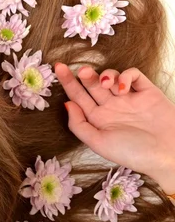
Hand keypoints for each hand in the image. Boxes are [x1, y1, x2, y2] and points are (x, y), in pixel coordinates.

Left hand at [54, 63, 174, 193]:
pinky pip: (133, 75)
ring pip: (110, 77)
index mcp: (97, 119)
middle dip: (84, 75)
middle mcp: (111, 107)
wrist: (167, 153)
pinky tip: (122, 88)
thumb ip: (79, 125)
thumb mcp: (98, 142)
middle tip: (82, 71)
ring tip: (106, 84)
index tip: (58, 68)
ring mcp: (128, 98)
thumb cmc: (132, 152)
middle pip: (92, 84)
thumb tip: (67, 104)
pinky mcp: (146, 91)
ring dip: (105, 75)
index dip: (68, 82)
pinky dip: (125, 76)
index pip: (78, 97)